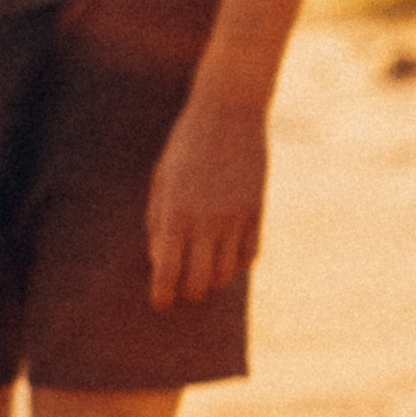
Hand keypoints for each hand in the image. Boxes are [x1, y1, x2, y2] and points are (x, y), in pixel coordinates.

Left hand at [145, 90, 266, 306]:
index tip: (161, 304)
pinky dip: (236, 263)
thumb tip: (161, 263)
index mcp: (175, 213)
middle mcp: (206, 222)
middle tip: (183, 288)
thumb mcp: (162, 180)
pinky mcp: (257, 212)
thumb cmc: (186, 146)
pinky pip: (249, 256)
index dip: (163, 294)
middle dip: (189, 291)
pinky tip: (226, 254)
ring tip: (204, 268)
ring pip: (225, 274)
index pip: (167, 271)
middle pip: (199, 282)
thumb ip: (159, 223)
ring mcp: (235, 219)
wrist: (228, 112)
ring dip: (213, 278)